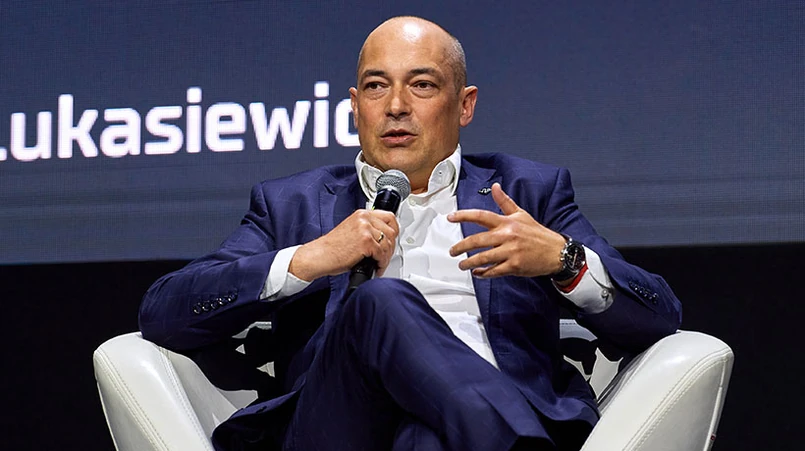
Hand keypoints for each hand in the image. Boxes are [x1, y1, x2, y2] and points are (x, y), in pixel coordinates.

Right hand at [289, 209, 398, 280]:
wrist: (320, 255)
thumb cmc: (332, 247)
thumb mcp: (351, 230)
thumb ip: (366, 229)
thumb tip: (382, 238)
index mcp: (361, 214)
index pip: (389, 217)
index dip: (394, 230)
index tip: (393, 239)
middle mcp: (364, 219)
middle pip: (391, 231)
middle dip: (390, 247)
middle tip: (386, 256)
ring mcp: (365, 229)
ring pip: (388, 244)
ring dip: (386, 257)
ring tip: (380, 264)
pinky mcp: (365, 242)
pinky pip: (382, 254)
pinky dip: (381, 263)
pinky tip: (376, 267)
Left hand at [447, 183, 565, 278]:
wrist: (556, 252)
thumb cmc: (537, 234)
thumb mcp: (521, 214)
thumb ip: (505, 202)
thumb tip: (495, 187)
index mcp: (507, 222)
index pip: (481, 216)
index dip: (464, 216)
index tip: (450, 218)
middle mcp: (507, 235)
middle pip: (478, 240)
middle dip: (461, 246)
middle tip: (452, 251)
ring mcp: (511, 252)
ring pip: (484, 257)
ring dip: (470, 263)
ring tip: (462, 265)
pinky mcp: (515, 266)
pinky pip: (494, 271)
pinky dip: (484, 274)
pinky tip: (478, 273)